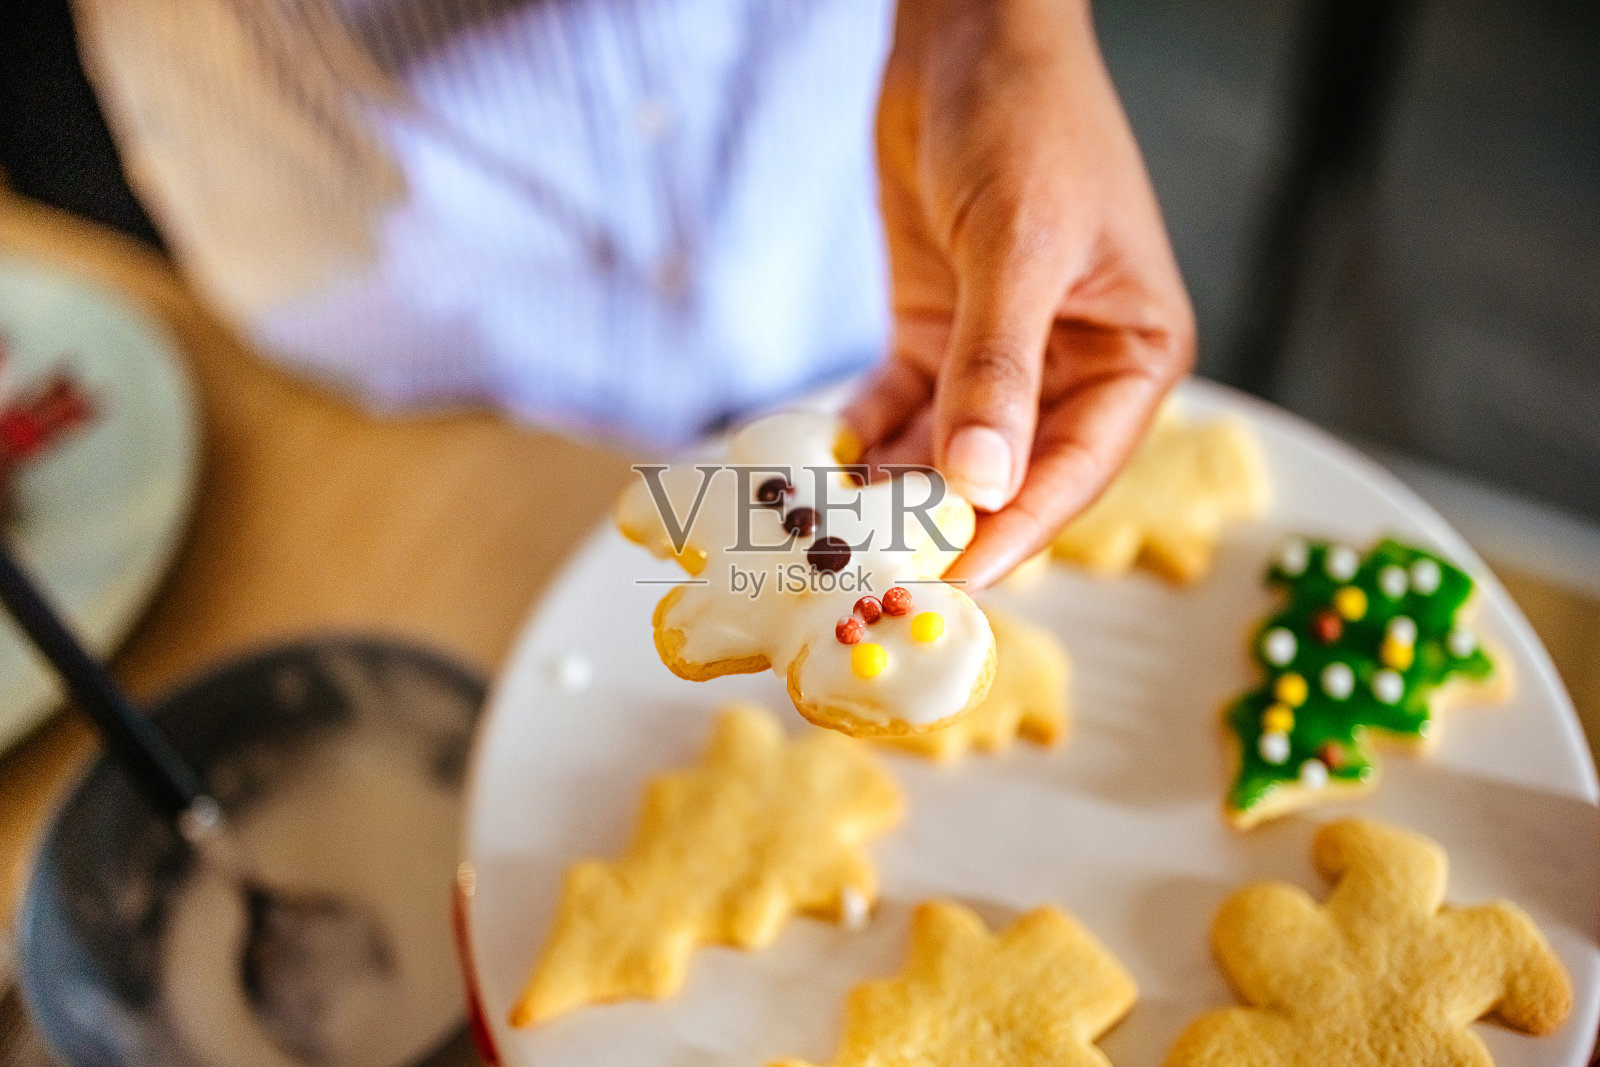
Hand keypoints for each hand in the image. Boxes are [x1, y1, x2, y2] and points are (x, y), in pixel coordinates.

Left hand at [847, 0, 1194, 588]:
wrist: (967, 33)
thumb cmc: (1030, 120)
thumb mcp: (1021, 245)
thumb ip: (998, 368)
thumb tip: (980, 484)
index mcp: (1131, 355)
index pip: (1075, 470)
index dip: (1015, 530)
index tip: (953, 578)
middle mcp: (1070, 369)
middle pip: (1006, 477)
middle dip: (943, 521)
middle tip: (874, 569)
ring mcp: (998, 359)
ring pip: (945, 454)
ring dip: (891, 491)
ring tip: (834, 532)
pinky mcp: (938, 336)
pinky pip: (900, 412)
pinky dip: (864, 442)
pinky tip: (823, 472)